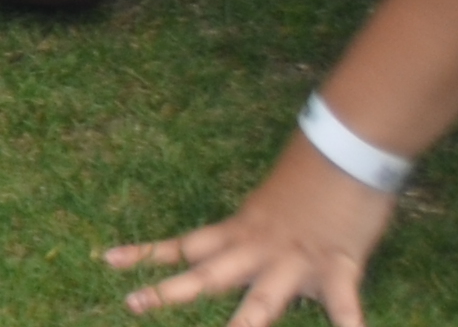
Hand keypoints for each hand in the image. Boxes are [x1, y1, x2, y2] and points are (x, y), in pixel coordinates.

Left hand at [100, 131, 401, 324]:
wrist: (344, 149)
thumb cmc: (312, 176)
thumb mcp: (270, 205)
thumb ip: (257, 233)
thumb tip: (251, 251)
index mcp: (240, 231)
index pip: (185, 246)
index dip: (147, 254)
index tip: (106, 260)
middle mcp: (259, 248)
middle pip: (209, 275)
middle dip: (170, 293)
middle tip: (131, 304)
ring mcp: (295, 260)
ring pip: (263, 300)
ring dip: (245, 324)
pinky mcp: (337, 267)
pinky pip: (345, 306)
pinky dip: (351, 325)